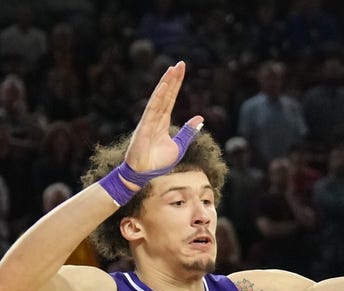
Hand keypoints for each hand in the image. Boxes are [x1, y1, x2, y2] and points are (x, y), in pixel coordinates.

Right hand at [123, 62, 203, 177]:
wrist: (144, 174)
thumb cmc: (158, 162)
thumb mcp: (179, 146)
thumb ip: (188, 132)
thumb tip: (200, 118)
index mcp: (162, 121)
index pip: (171, 98)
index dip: (176, 84)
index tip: (181, 69)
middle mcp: (155, 118)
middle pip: (165, 95)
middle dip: (172, 79)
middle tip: (180, 64)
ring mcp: (148, 121)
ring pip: (159, 98)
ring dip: (166, 83)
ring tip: (172, 69)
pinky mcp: (144, 127)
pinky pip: (152, 109)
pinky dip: (158, 97)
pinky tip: (164, 86)